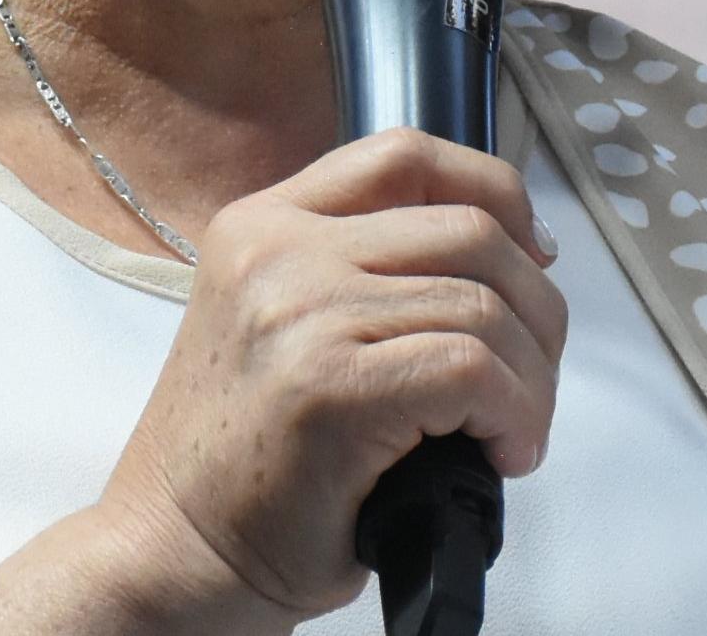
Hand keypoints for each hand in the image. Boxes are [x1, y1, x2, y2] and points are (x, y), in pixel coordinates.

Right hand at [86, 127, 568, 630]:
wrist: (171, 551)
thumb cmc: (244, 464)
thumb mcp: (283, 327)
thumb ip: (361, 276)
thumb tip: (506, 263)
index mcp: (262, 224)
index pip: (406, 156)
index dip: (496, 194)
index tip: (535, 255)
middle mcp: (277, 250)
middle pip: (469, 230)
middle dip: (535, 309)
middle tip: (532, 379)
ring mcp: (302, 311)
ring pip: (484, 307)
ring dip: (531, 379)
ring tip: (514, 433)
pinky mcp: (332, 384)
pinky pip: (473, 370)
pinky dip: (515, 415)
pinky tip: (502, 452)